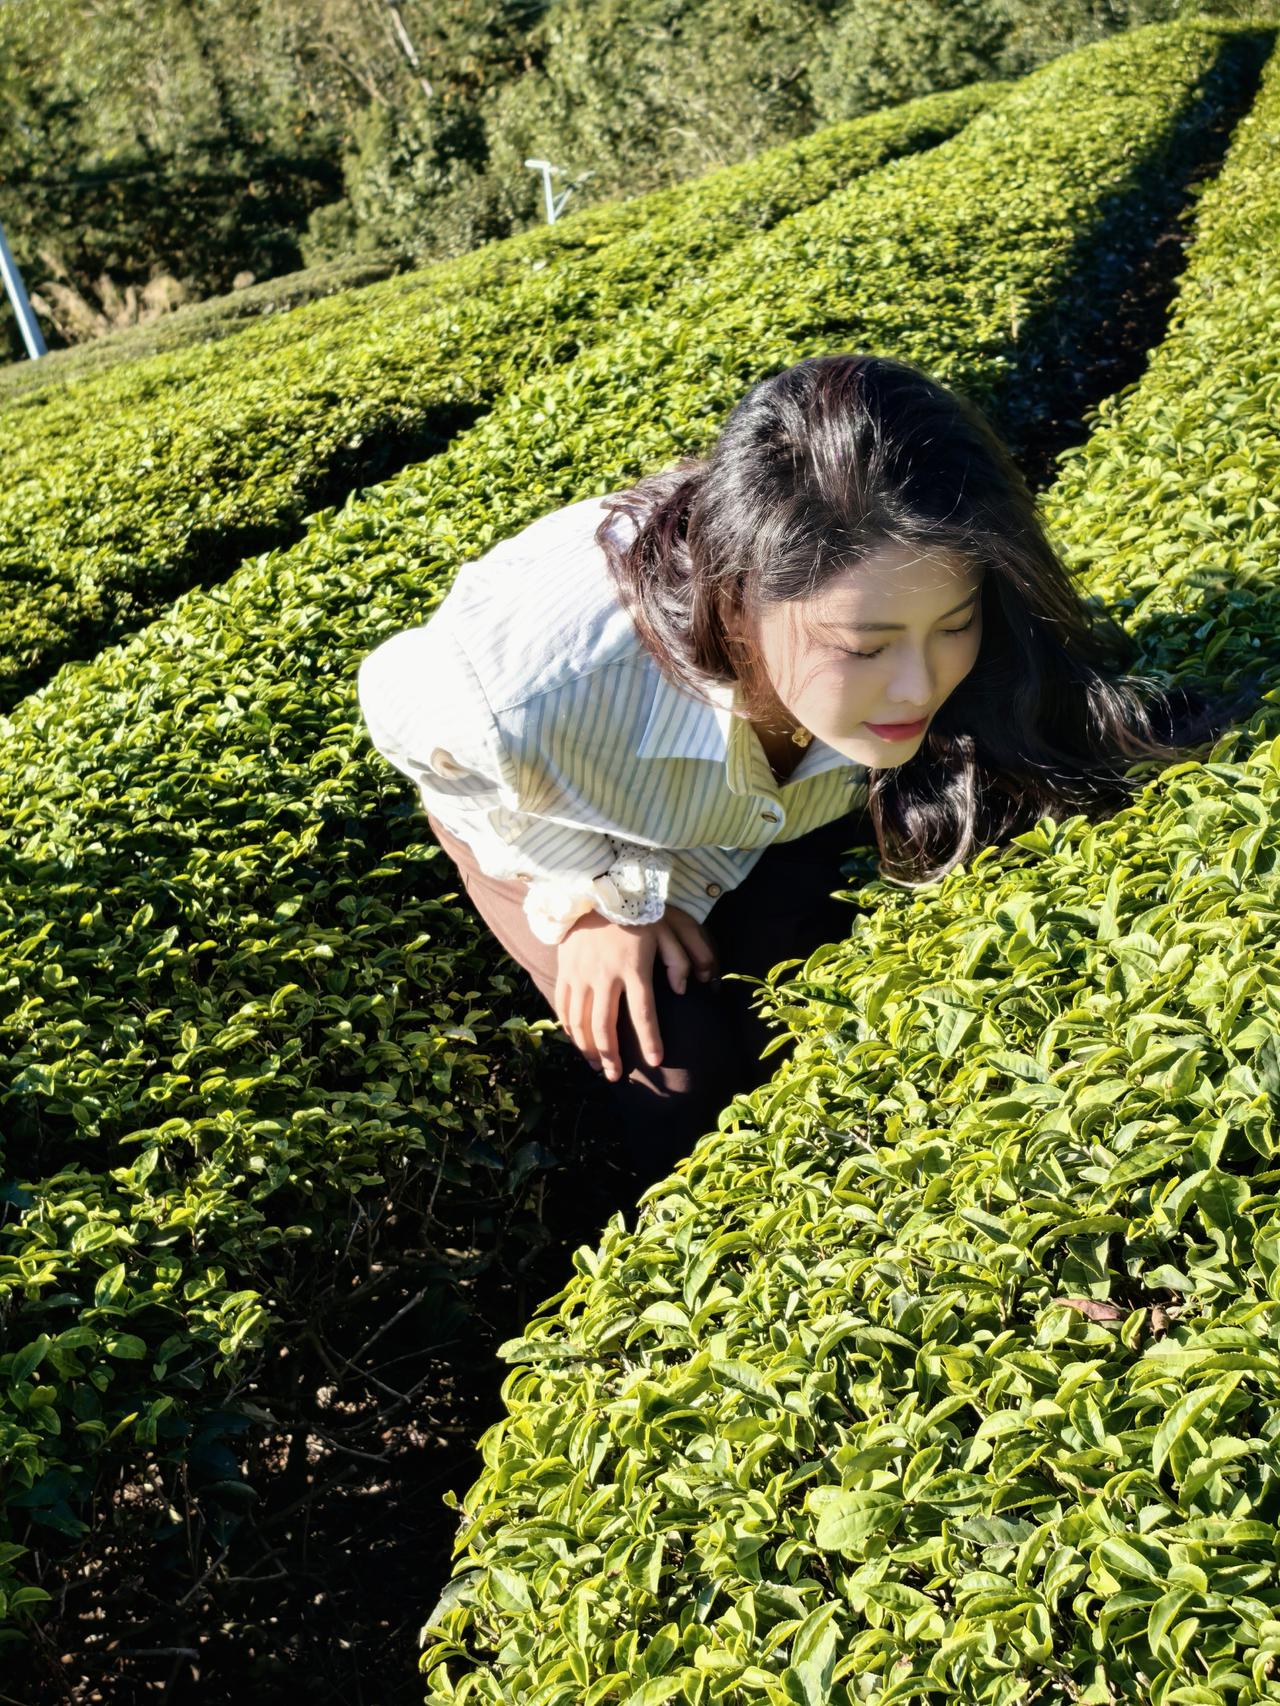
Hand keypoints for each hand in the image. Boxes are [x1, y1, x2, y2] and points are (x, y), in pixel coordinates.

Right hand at [554, 903, 719, 1082]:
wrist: (595, 887)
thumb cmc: (637, 911)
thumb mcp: (667, 929)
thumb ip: (682, 959)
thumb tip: (686, 989)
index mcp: (633, 967)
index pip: (643, 1012)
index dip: (650, 1040)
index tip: (656, 1062)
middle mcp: (604, 974)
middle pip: (605, 1025)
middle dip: (611, 1055)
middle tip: (616, 1077)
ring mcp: (580, 973)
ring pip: (580, 1021)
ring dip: (587, 1047)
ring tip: (596, 1065)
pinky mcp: (565, 968)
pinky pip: (563, 1005)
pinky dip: (569, 1027)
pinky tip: (577, 1040)